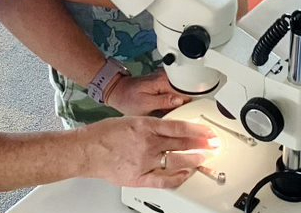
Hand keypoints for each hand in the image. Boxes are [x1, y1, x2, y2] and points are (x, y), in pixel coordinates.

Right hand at [80, 116, 217, 188]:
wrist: (87, 150)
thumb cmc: (105, 133)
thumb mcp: (132, 119)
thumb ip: (152, 125)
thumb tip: (171, 130)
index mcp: (145, 125)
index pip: (179, 127)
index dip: (197, 131)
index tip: (209, 132)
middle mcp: (147, 143)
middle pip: (181, 144)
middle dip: (201, 144)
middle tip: (213, 144)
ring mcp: (144, 161)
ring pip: (176, 160)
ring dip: (193, 159)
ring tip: (204, 158)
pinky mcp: (139, 177)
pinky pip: (164, 180)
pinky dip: (177, 177)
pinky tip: (186, 174)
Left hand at [106, 69, 188, 115]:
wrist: (120, 91)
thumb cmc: (129, 98)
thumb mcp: (144, 104)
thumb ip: (163, 101)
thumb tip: (180, 100)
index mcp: (163, 81)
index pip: (186, 92)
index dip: (193, 106)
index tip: (196, 117)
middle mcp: (167, 78)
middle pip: (187, 92)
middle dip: (191, 106)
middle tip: (190, 121)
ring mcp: (167, 80)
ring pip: (184, 94)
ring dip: (185, 105)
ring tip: (183, 118)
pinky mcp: (165, 84)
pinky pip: (177, 94)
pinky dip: (179, 103)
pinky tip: (175, 112)